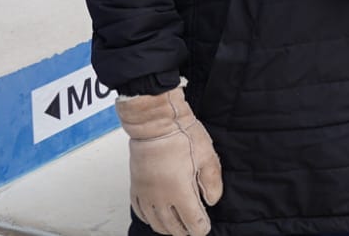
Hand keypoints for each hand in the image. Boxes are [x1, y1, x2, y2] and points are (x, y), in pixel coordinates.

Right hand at [116, 87, 222, 235]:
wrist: (156, 123)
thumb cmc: (183, 136)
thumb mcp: (208, 156)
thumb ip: (211, 182)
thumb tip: (212, 201)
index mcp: (180, 192)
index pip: (192, 221)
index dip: (200, 228)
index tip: (204, 227)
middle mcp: (161, 197)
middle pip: (172, 226)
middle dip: (184, 232)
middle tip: (192, 230)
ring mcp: (146, 193)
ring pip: (155, 222)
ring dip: (166, 229)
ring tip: (176, 228)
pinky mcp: (136, 185)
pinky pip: (139, 210)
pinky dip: (148, 219)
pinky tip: (154, 218)